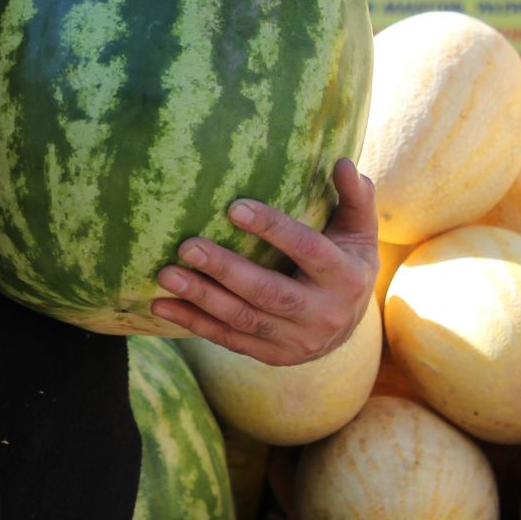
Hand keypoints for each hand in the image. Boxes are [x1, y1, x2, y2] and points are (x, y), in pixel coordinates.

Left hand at [150, 158, 377, 366]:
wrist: (349, 324)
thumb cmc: (345, 260)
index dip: (272, 229)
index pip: (307, 250)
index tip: (233, 207)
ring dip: (202, 298)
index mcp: (345, 277)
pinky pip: (230, 340)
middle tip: (187, 246)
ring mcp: (298, 341)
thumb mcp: (359, 229)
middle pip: (269, 292)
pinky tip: (161, 306)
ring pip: (244, 319)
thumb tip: (342, 162)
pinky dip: (194, 324)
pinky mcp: (274, 356)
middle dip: (226, 270)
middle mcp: (324, 314)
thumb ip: (354, 197)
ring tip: (166, 275)